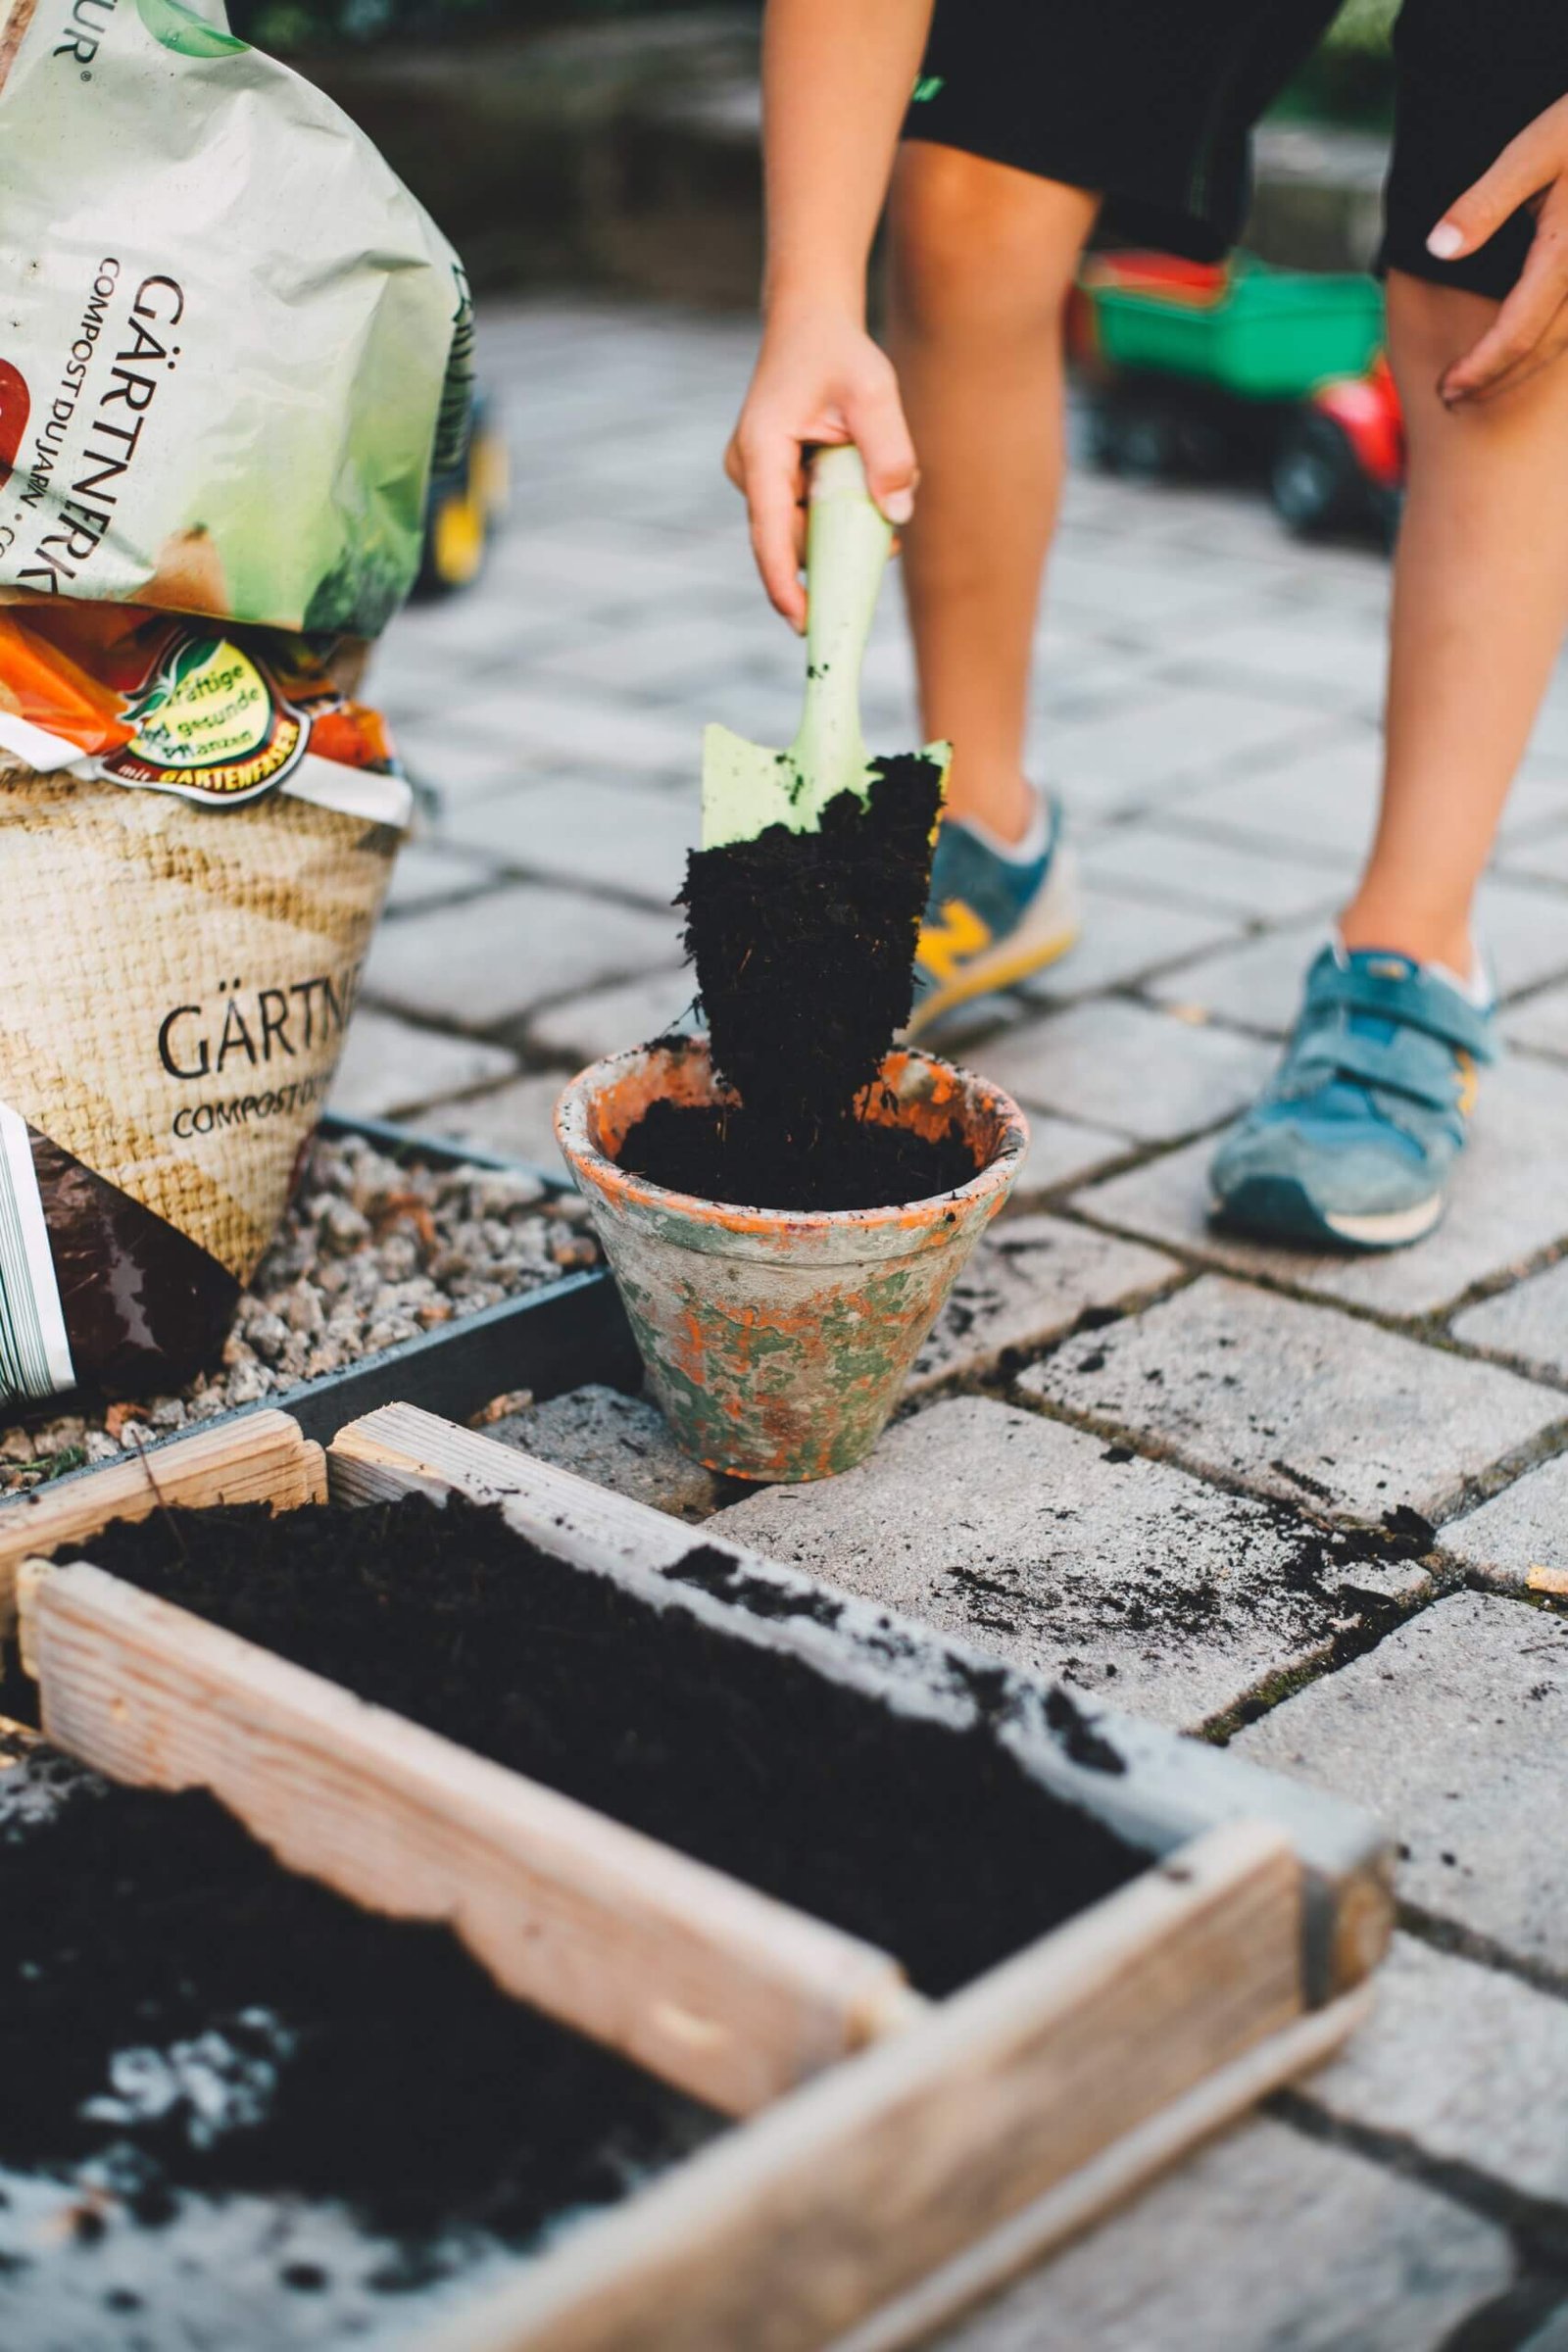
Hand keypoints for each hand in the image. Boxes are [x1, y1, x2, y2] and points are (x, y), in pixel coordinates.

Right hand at [724, 303, 916, 628]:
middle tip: (886, 547)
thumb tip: (898, 515)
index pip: (770, 533)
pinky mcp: (771, 480)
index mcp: (762, 451)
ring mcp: (756, 477)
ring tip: (881, 508)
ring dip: (839, 529)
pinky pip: (802, 514)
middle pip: (789, 539)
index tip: (805, 624)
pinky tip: (863, 494)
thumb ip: (889, 452)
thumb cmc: (839, 352)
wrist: (810, 323)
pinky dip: (834, 515)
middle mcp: (749, 470)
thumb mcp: (875, 392)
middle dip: (833, 554)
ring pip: (799, 529)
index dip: (786, 584)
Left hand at [1428, 93, 1567, 404]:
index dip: (1480, 369)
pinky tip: (1527, 345)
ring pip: (1566, 341)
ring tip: (1482, 383)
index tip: (1446, 390)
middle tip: (1452, 399)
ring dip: (1522, 369)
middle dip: (1495, 380)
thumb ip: (1484, 202)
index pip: (1516, 334)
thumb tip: (1436, 249)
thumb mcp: (1533, 150)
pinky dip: (1550, 342)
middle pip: (1542, 349)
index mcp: (1564, 254)